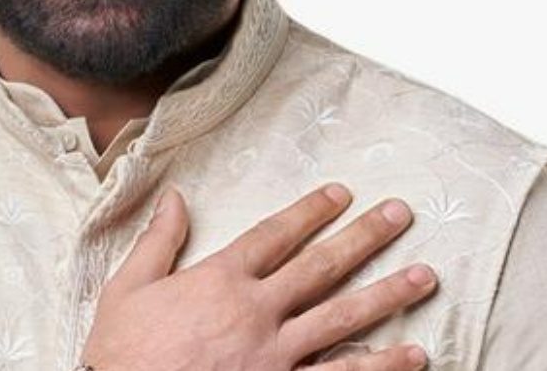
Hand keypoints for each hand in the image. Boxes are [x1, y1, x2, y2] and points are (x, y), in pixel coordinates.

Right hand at [79, 183, 434, 370]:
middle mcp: (256, 312)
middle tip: (401, 215)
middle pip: (321, 266)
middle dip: (364, 237)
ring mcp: (275, 356)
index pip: (275, 234)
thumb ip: (158, 242)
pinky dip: (380, 367)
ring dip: (388, 296)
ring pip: (343, 319)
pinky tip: (414, 356)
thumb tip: (174, 197)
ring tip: (425, 277)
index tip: (342, 193)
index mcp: (220, 280)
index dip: (310, 211)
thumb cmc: (120, 355)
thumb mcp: (126, 289)